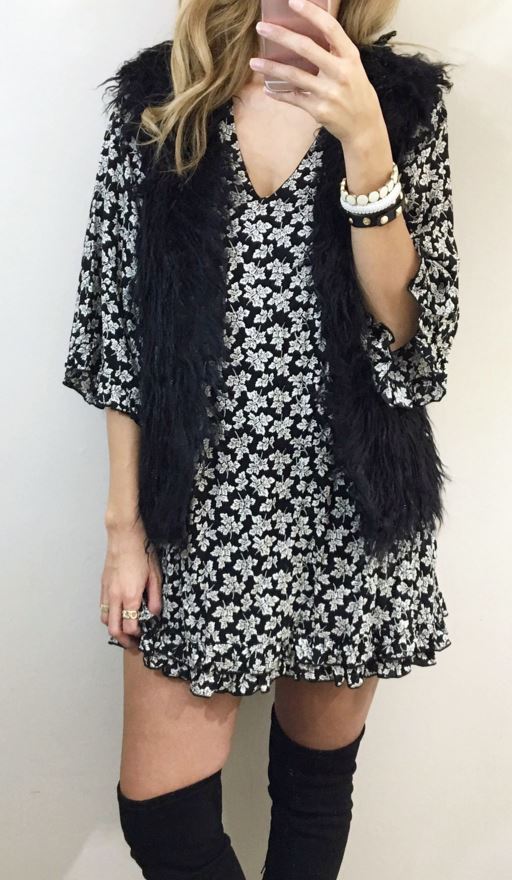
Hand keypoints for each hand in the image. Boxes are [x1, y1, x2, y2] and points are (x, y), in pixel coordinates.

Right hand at [100, 520, 162, 648]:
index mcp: (130, 595)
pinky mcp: (103, 585)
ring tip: (125, 629)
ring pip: (105, 619)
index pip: (130, 626)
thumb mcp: (155, 575)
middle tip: (133, 643)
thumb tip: (155, 614)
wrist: (124, 536)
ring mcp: (107, 591)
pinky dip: (109, 616)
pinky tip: (118, 613)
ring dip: (114, 628)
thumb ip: (155, 597)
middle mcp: (115, 596)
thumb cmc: (141, 552)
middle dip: (123, 640)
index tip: (144, 637)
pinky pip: (103, 607)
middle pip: (113, 629)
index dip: (137, 636)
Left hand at [250, 0, 387, 150]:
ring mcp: (328, 93)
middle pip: (306, 47)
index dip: (311, 13)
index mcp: (350, 57)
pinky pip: (294, 98)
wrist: (365, 128)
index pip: (330, 28)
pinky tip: (268, 89)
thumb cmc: (357, 94)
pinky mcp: (319, 110)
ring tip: (254, 62)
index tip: (293, 2)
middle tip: (261, 28)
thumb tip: (309, 34)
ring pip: (294, 75)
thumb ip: (336, 53)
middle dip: (281, 36)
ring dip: (271, 68)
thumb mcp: (354, 68)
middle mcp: (340, 73)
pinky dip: (279, 94)